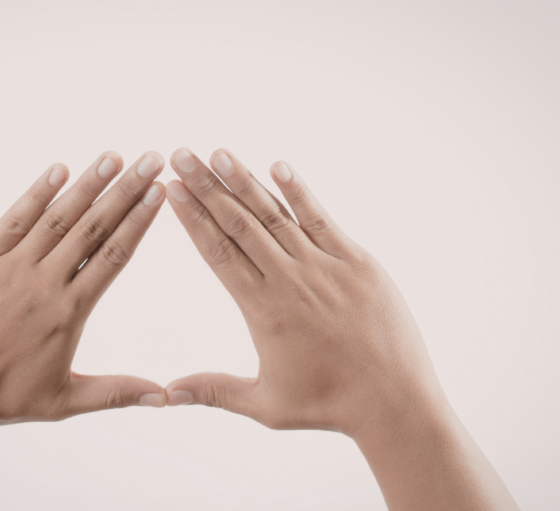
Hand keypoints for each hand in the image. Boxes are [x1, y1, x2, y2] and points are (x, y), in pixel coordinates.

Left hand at [0, 150, 168, 510]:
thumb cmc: (5, 401)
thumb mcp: (66, 401)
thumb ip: (118, 392)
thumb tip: (166, 398)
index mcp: (69, 312)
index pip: (113, 255)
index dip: (139, 220)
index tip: (159, 193)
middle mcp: (43, 284)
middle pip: (93, 227)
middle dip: (125, 190)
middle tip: (151, 160)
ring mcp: (9, 268)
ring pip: (57, 217)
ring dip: (87, 184)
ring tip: (113, 157)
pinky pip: (13, 219)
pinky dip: (36, 193)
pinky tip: (59, 169)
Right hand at [162, 148, 518, 510]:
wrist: (393, 401)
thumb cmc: (328, 405)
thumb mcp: (265, 404)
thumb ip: (214, 391)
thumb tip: (165, 394)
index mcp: (263, 309)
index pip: (217, 252)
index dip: (192, 217)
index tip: (171, 189)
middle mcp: (289, 280)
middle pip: (238, 224)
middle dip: (206, 187)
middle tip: (181, 155)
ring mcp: (324, 266)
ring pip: (275, 215)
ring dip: (245, 182)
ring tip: (218, 154)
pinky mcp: (356, 261)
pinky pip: (321, 219)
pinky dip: (300, 192)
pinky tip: (279, 166)